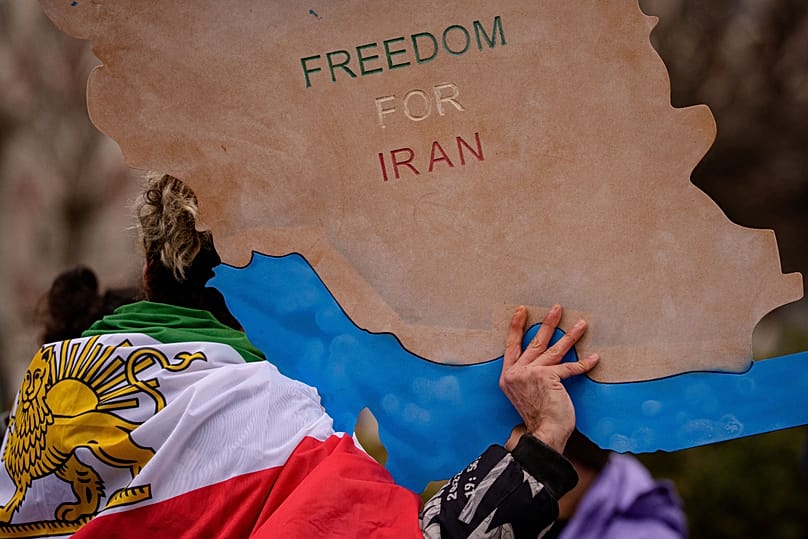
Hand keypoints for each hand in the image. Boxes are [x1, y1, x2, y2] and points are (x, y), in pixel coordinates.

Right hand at [499, 305, 598, 453]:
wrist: (542, 433)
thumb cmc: (537, 417)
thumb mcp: (524, 393)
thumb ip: (528, 377)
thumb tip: (544, 361)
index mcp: (508, 376)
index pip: (511, 345)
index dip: (516, 327)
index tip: (522, 311)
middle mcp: (516, 372)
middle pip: (535, 342)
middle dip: (548, 323)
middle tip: (557, 308)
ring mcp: (531, 373)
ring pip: (555, 349)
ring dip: (570, 335)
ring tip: (582, 324)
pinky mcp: (548, 376)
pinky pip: (570, 367)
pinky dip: (584, 363)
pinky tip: (595, 358)